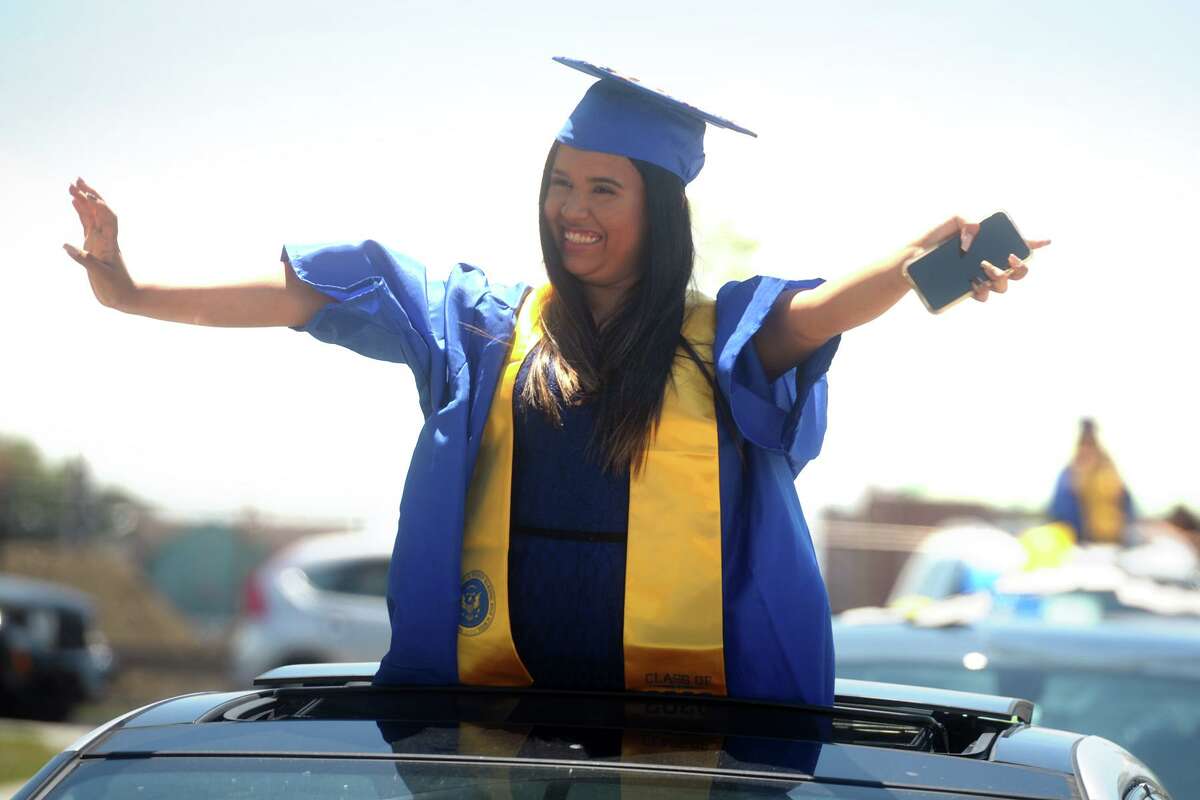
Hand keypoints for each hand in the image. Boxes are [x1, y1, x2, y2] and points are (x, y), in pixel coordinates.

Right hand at [63, 178, 136, 309]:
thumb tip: (66, 246)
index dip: (99, 206)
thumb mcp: (101, 275)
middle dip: (90, 195)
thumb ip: (85, 260)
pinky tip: (73, 202)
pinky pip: (87, 224)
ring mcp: (100, 240)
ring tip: (72, 186)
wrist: (125, 297)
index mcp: (109, 243)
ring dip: (84, 200)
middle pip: (99, 212)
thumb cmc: (117, 288)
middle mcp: (106, 238)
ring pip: (92, 215)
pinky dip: (81, 212)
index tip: (88, 196)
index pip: (106, 219)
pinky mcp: (94, 245)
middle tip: (77, 180)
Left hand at [910, 215, 1050, 303]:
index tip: (1043, 242)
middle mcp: (989, 262)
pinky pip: (982, 296)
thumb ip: (968, 220)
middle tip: (1007, 260)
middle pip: (1018, 272)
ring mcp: (979, 278)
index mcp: (991, 245)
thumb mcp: (952, 221)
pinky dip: (982, 291)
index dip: (1034, 245)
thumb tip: (977, 233)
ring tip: (983, 268)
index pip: (1019, 245)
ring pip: (1003, 286)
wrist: (911, 258)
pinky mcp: (966, 290)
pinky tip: (974, 284)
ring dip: (999, 278)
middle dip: (1019, 268)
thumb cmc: (934, 238)